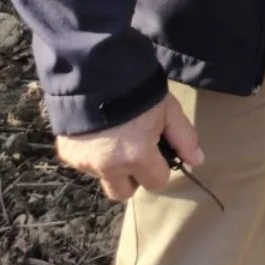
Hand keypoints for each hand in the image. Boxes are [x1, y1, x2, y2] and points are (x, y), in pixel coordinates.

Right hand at [55, 92, 201, 202]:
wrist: (96, 72)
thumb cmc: (139, 91)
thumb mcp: (168, 110)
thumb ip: (184, 137)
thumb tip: (197, 160)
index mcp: (137, 157)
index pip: (156, 182)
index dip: (161, 167)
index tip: (158, 151)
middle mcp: (108, 167)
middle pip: (124, 193)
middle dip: (133, 178)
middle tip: (136, 151)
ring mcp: (84, 163)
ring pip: (103, 178)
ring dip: (112, 166)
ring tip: (116, 135)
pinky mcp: (67, 155)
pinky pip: (85, 165)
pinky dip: (93, 154)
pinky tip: (98, 132)